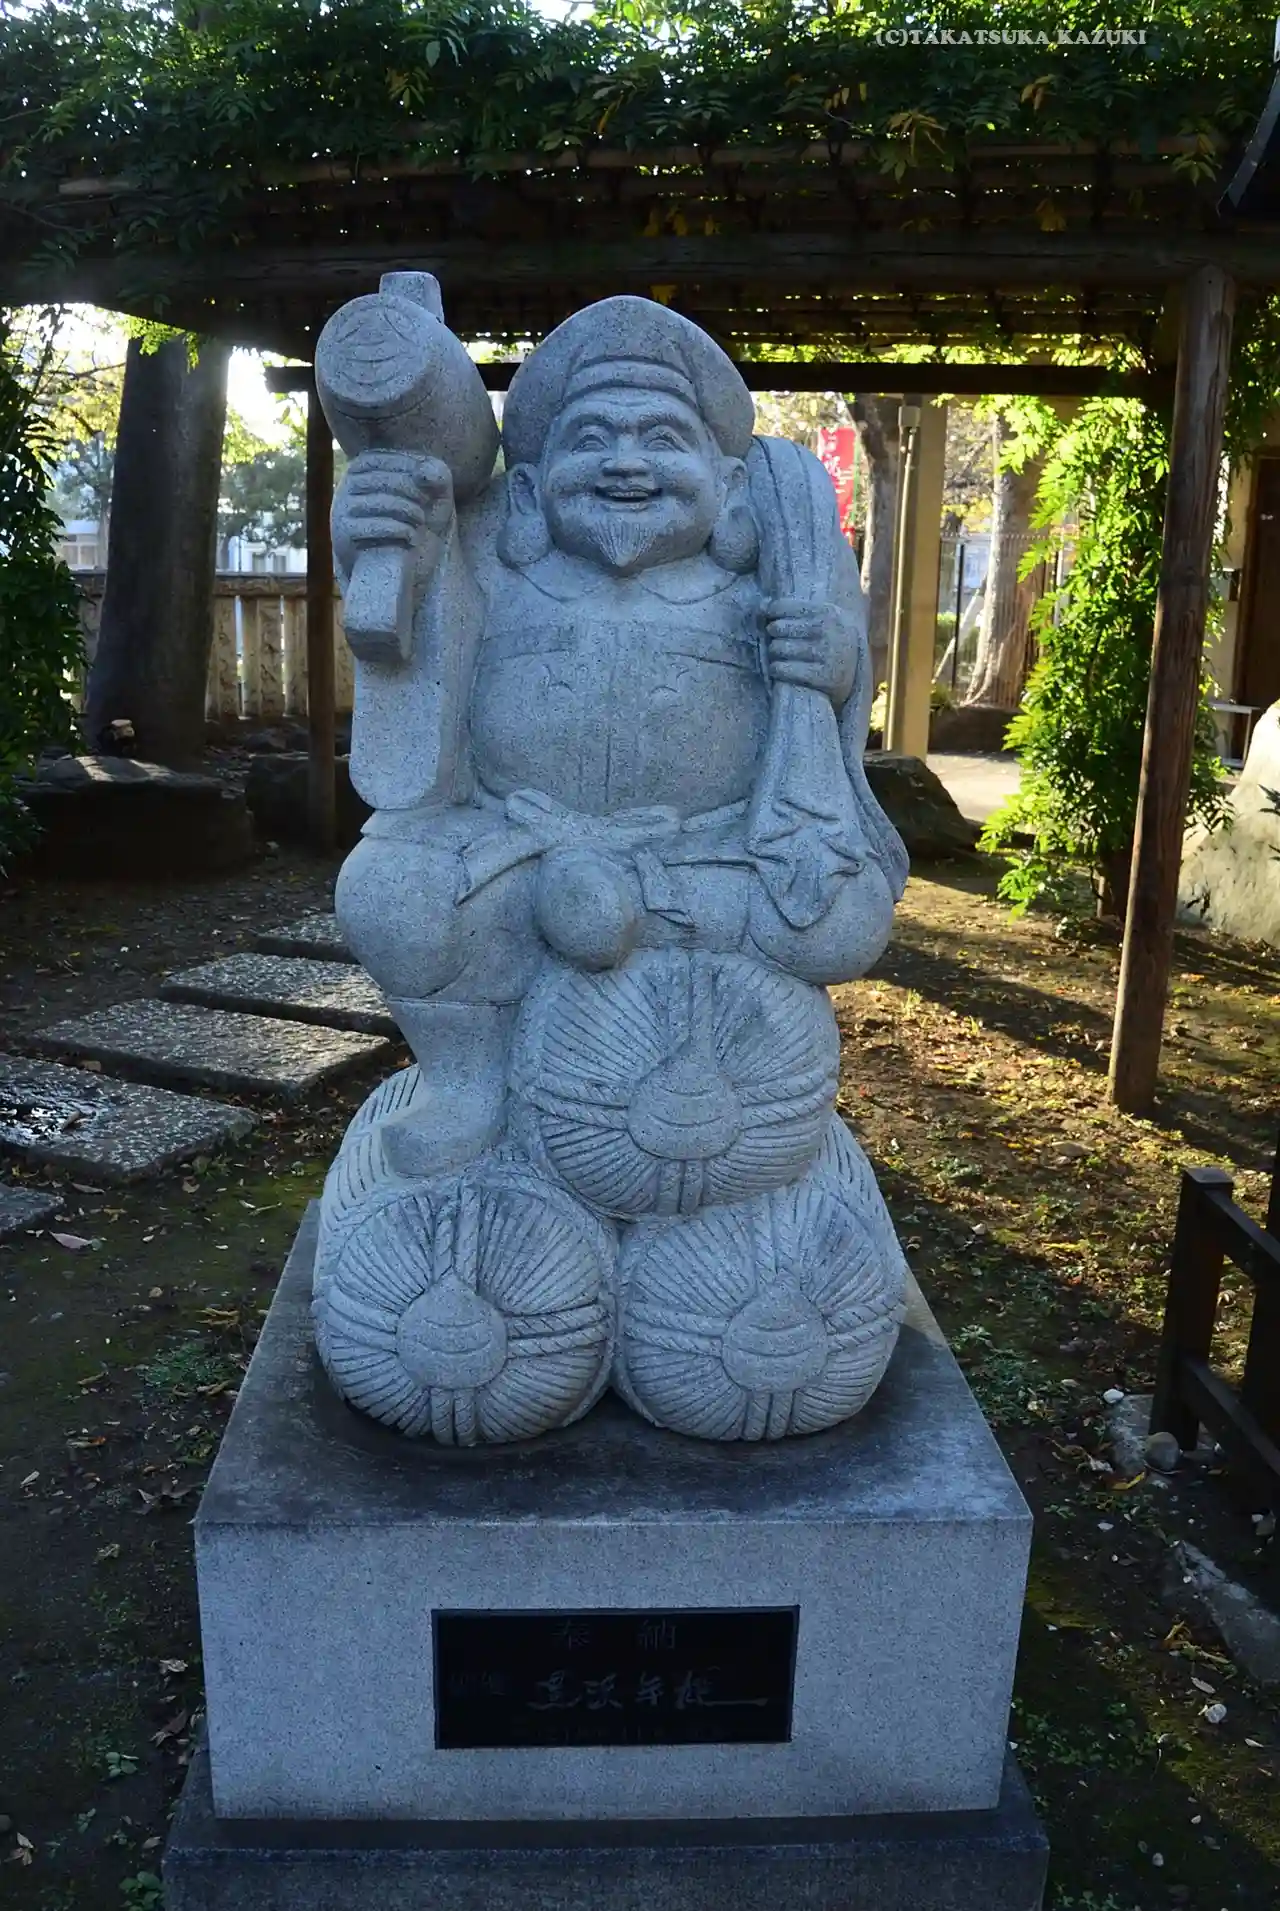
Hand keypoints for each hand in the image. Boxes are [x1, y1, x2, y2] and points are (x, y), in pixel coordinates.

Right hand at [332, 448, 454, 591]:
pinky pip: (374, 526)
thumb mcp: (431, 495)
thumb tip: (426, 471)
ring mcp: (342, 508)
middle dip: (413, 494)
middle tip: (425, 509)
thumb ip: (437, 475)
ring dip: (409, 512)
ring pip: (381, 502)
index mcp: (364, 467)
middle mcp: (348, 484)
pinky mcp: (343, 533)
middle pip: (385, 480)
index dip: (413, 471)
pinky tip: (412, 538)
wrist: (394, 564)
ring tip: (420, 523)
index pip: (388, 459)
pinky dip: (399, 531)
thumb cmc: (413, 521)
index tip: (430, 490)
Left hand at [763, 597, 857, 706]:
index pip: (782, 607)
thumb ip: (794, 609)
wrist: (854, 673)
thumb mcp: (822, 619)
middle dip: (773, 634)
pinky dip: (776, 669)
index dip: (770, 612)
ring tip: (779, 654)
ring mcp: (825, 654)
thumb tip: (761, 605)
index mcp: (827, 612)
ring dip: (773, 653)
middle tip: (778, 639)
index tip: (768, 618)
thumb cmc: (831, 640)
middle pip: (778, 628)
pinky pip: (783, 670)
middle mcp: (827, 631)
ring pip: (778, 649)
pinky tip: (778, 668)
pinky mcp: (822, 677)